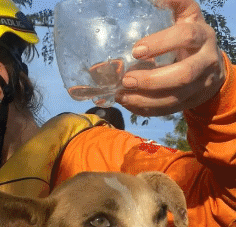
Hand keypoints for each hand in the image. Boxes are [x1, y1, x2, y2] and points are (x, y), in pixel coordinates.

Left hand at [115, 0, 226, 115]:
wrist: (212, 64)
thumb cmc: (189, 36)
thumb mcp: (186, 17)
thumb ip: (173, 4)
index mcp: (201, 35)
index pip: (186, 37)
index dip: (161, 43)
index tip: (136, 50)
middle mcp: (206, 60)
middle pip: (183, 74)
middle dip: (152, 80)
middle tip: (126, 80)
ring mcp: (201, 83)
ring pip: (176, 97)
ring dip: (145, 99)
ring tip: (121, 95)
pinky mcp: (192, 100)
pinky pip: (170, 109)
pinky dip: (147, 109)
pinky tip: (129, 103)